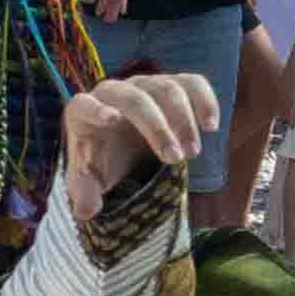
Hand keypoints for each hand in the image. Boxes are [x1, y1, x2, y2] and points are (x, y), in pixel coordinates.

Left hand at [60, 69, 223, 212]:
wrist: (122, 149)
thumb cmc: (101, 162)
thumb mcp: (89, 181)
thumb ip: (84, 192)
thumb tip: (85, 212)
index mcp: (83, 112)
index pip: (84, 105)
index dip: (95, 110)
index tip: (111, 120)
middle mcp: (112, 92)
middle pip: (135, 98)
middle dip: (157, 128)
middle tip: (176, 159)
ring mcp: (142, 85)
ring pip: (166, 88)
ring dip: (183, 120)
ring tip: (192, 154)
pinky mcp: (170, 85)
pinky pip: (191, 83)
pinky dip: (204, 100)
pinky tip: (211, 126)